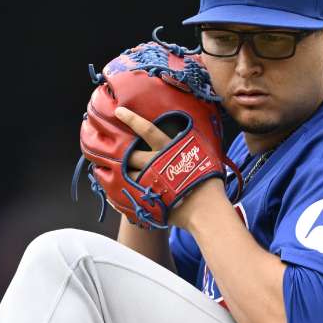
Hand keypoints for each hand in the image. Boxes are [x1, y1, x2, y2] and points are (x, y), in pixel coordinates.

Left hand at [114, 105, 228, 229]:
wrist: (207, 211)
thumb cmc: (209, 184)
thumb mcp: (202, 157)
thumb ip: (191, 146)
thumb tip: (188, 137)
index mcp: (170, 150)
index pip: (148, 130)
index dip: (132, 119)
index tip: (119, 111)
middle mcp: (157, 163)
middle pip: (132, 155)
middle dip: (124, 155)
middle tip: (120, 155)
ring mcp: (150, 182)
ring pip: (126, 174)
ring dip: (120, 175)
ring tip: (114, 176)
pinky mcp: (147, 199)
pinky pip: (125, 196)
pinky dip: (117, 196)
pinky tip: (113, 196)